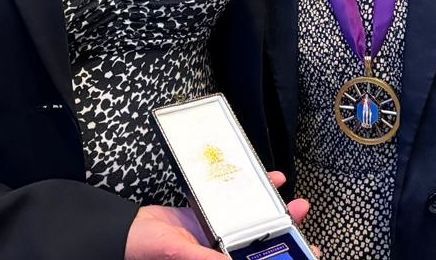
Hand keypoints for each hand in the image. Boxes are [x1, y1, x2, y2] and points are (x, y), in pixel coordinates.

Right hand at [125, 173, 314, 259]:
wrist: (125, 232)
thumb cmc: (146, 251)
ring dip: (271, 210)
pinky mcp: (205, 218)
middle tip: (302, 215)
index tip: (310, 250)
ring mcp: (214, 234)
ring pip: (250, 223)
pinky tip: (263, 183)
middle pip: (259, 242)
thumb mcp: (179, 252)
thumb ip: (205, 257)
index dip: (283, 257)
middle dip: (284, 229)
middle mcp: (220, 251)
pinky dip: (247, 193)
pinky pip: (231, 205)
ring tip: (291, 199)